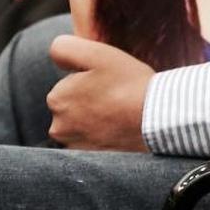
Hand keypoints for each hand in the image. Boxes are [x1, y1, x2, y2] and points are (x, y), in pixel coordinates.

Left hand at [48, 35, 151, 151]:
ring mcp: (73, 146)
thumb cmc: (129, 84)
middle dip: (90, 99)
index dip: (90, 78)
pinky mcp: (88, 161)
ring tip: (120, 113)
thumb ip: (66, 48)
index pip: (70, 82)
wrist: (155, 120)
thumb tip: (54, 51)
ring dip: (96, 119)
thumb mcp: (99, 54)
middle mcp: (58, 126)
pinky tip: (120, 129)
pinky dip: (103, 136)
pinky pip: (92, 142)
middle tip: (116, 96)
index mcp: (57, 97)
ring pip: (82, 124)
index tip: (109, 81)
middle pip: (74, 104)